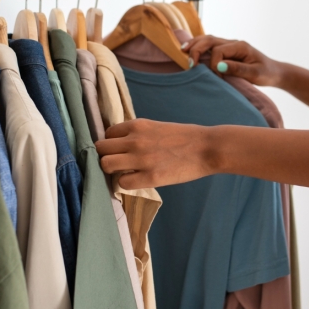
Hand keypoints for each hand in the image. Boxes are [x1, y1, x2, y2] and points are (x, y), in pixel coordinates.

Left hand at [95, 119, 217, 189]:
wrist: (207, 148)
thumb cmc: (185, 137)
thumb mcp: (157, 126)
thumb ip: (138, 133)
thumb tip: (122, 144)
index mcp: (138, 125)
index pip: (107, 133)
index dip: (111, 144)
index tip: (118, 151)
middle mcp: (135, 140)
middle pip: (100, 148)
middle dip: (106, 156)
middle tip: (117, 163)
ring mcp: (141, 159)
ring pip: (105, 164)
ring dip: (112, 170)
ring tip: (123, 172)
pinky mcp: (150, 177)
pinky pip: (122, 183)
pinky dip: (125, 183)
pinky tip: (136, 180)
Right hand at [182, 35, 282, 86]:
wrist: (274, 72)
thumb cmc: (266, 73)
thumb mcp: (255, 74)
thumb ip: (237, 69)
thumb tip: (219, 66)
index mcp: (240, 46)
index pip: (219, 51)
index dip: (214, 64)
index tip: (218, 77)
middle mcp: (233, 43)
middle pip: (210, 40)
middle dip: (197, 49)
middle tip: (190, 63)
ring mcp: (229, 45)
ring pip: (208, 40)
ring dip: (195, 44)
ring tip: (182, 50)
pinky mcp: (226, 51)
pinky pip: (210, 45)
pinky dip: (199, 46)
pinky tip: (190, 49)